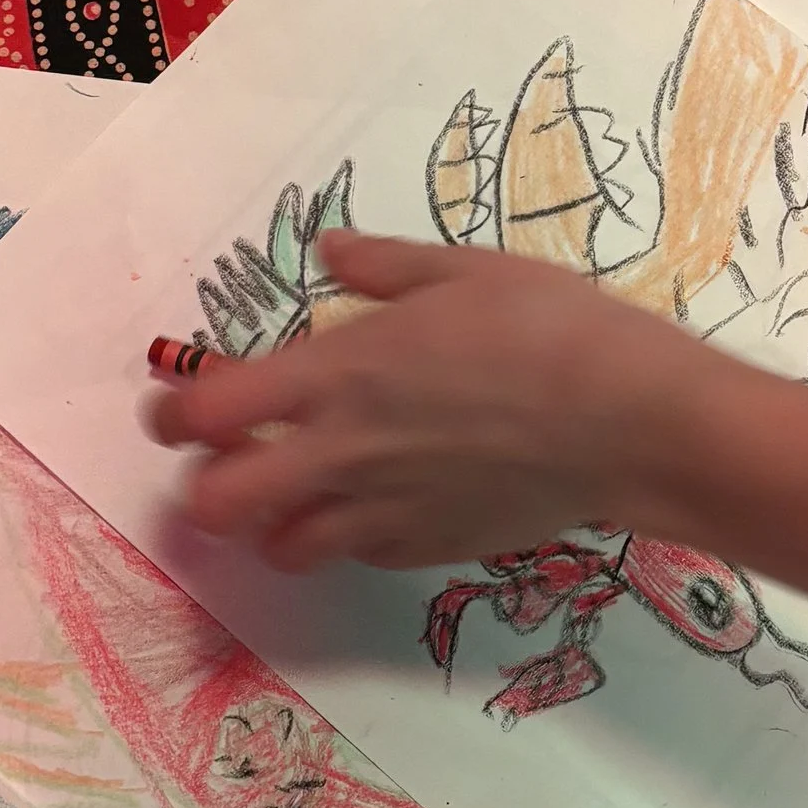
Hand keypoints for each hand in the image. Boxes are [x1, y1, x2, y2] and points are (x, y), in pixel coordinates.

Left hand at [143, 232, 713, 572]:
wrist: (631, 422)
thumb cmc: (551, 327)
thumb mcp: (466, 270)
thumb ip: (383, 266)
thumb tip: (328, 250)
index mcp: (337, 373)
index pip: (205, 417)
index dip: (176, 415)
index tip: (184, 403)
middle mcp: (341, 453)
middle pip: (216, 505)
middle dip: (205, 484)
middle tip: (230, 457)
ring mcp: (382, 512)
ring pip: (277, 548)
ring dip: (272, 521)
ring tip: (299, 490)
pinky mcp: (427, 549)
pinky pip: (356, 556)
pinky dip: (348, 537)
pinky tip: (379, 504)